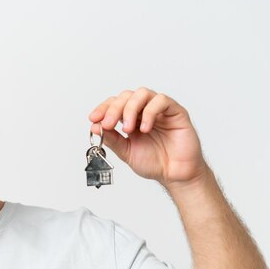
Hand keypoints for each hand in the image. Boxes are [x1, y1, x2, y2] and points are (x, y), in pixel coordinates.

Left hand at [89, 87, 208, 188]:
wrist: (175, 175)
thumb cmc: (155, 163)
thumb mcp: (126, 152)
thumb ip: (112, 139)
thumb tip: (94, 127)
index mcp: (131, 118)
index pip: (115, 104)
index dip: (103, 108)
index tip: (93, 119)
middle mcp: (144, 111)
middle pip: (126, 96)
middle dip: (114, 109)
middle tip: (108, 124)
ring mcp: (160, 110)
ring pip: (142, 93)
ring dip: (130, 108)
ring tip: (128, 128)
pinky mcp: (176, 112)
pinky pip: (162, 101)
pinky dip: (150, 112)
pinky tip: (145, 128)